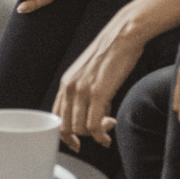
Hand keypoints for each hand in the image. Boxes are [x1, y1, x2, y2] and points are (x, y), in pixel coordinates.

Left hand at [52, 10, 150, 150]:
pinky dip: (101, 133)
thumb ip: (88, 94)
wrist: (123, 35)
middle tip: (97, 138)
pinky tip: (110, 128)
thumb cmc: (112, 53)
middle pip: (66, 125)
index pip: (56, 116)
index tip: (76, 142)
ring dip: (94, 135)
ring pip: (79, 127)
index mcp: (66, 82)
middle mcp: (70, 87)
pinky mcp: (98, 92)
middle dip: (80, 138)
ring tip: (106, 132)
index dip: (64, 133)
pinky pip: (94, 124)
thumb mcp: (91, 74)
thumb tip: (97, 116)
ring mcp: (82, 90)